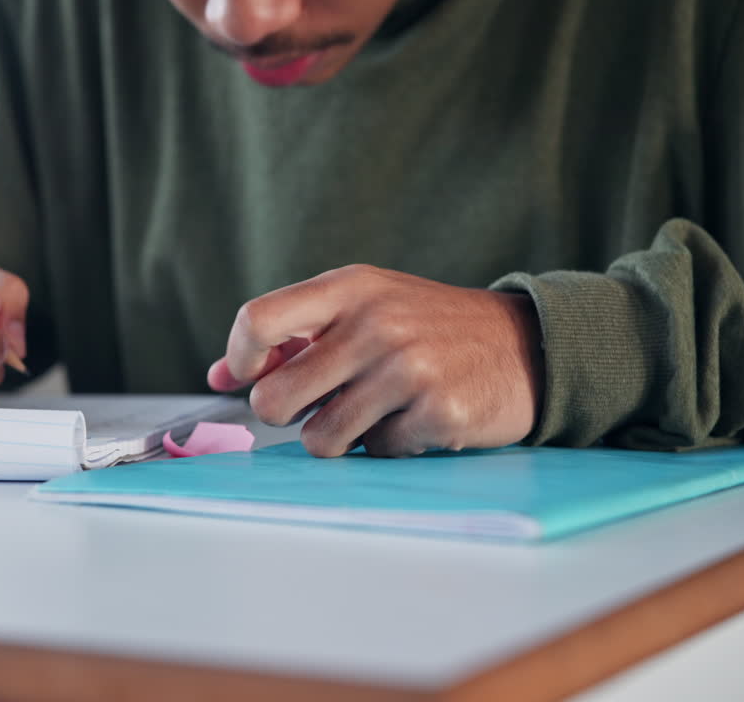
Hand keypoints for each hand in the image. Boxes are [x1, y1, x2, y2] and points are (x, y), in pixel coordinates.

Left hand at [208, 265, 543, 456]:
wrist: (523, 345)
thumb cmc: (426, 329)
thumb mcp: (364, 308)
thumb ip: (292, 337)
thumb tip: (220, 376)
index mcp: (350, 289)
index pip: (257, 321)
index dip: (240, 360)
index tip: (251, 376)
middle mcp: (376, 323)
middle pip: (273, 399)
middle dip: (286, 415)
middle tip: (317, 405)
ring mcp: (409, 368)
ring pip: (319, 440)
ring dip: (338, 438)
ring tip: (371, 414)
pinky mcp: (438, 412)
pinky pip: (376, 454)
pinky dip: (389, 446)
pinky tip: (416, 419)